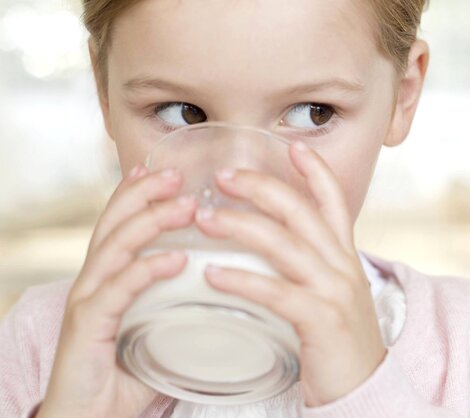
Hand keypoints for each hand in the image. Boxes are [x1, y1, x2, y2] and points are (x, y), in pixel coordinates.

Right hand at [38, 166, 196, 417]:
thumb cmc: (126, 378)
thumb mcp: (159, 332)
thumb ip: (183, 309)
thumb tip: (228, 292)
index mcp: (109, 279)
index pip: (121, 225)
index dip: (139, 194)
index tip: (168, 170)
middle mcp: (93, 283)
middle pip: (115, 224)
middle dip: (145, 194)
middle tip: (178, 174)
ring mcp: (87, 303)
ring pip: (114, 248)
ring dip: (151, 223)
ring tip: (185, 206)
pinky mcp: (87, 328)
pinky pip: (116, 291)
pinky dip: (145, 270)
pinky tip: (174, 259)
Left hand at [195, 141, 385, 406]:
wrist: (365, 391)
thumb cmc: (338, 343)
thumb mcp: (333, 294)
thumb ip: (310, 268)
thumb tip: (272, 247)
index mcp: (344, 257)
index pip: (334, 201)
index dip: (314, 172)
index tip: (290, 147)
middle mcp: (343, 266)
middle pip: (302, 212)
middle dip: (261, 188)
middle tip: (222, 177)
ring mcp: (335, 291)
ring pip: (285, 245)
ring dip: (241, 226)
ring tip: (203, 220)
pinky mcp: (322, 320)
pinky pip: (276, 292)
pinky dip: (242, 280)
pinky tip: (212, 275)